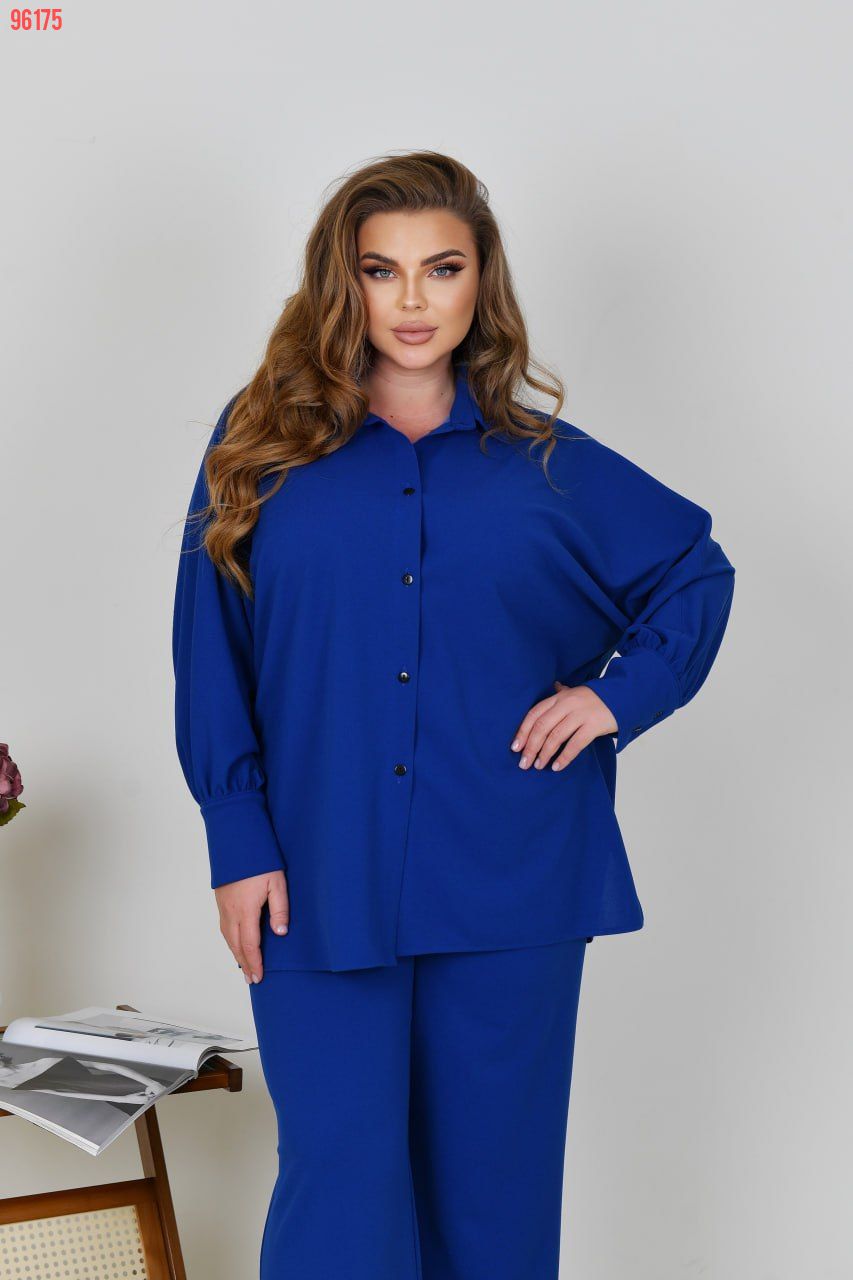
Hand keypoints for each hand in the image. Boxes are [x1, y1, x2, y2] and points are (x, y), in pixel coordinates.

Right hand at [214, 868, 289, 983]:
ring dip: (236, 953)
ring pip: (228, 937)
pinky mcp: (221, 900)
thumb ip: (280, 910)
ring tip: (244, 966)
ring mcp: (223, 906)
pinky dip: (230, 940)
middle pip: (236, 945)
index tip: (259, 977)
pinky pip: (224, 927)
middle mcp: (231, 912)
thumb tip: (280, 934)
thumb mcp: (277, 883)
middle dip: (244, 964)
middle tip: (252, 979)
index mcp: (245, 910)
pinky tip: (235, 943)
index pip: (249, 945)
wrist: (237, 841)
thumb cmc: (260, 861)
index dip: (254, 963)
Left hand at [510, 680, 617, 770]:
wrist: (623, 697)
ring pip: (556, 736)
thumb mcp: (575, 692)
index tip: (515, 747)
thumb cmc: (595, 699)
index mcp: (559, 697)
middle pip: (542, 727)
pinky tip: (556, 766)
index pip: (534, 714)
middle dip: (530, 747)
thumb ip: (562, 692)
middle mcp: (567, 704)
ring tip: (538, 766)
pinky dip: (564, 757)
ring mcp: (580, 715)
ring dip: (544, 754)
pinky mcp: (594, 726)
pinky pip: (575, 744)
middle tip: (524, 763)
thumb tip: (553, 686)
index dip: (523, 731)